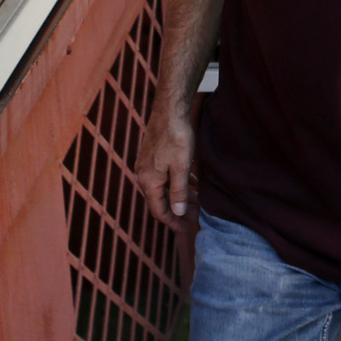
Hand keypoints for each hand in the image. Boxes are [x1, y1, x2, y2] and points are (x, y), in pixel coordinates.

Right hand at [136, 110, 196, 233]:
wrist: (169, 110)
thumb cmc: (176, 137)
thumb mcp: (181, 167)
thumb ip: (178, 191)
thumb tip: (176, 213)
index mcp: (148, 181)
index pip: (158, 210)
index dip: (172, 222)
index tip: (185, 230)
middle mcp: (144, 175)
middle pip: (161, 200)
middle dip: (178, 211)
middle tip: (195, 218)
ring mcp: (148, 165)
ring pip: (164, 188)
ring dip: (180, 196)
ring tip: (197, 202)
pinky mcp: (154, 156)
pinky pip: (166, 176)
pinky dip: (178, 183)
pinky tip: (193, 183)